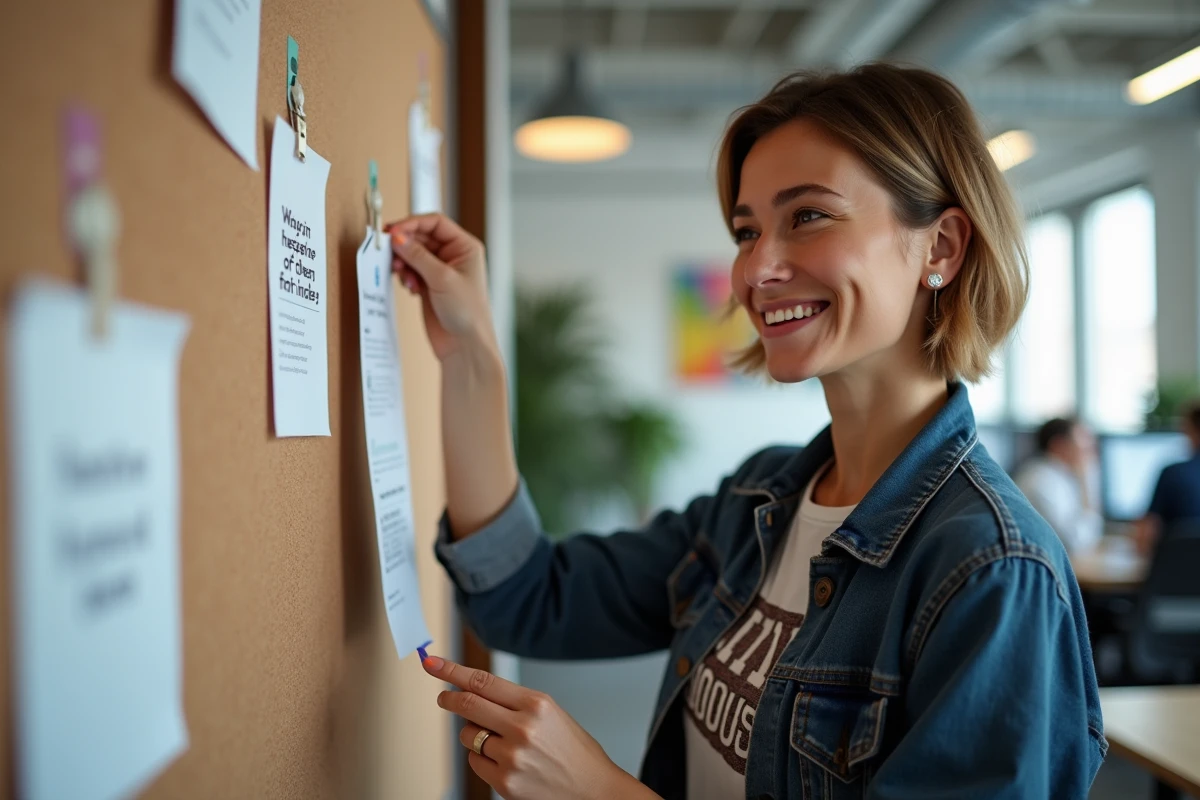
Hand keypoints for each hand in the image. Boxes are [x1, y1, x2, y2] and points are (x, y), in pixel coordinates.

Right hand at [386, 213, 495, 361]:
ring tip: (402, 275)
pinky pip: (411, 271)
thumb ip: (418, 255)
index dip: (412, 223)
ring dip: (403, 262)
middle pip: (421, 237)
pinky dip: (405, 276)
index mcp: (465, 247)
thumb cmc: (466, 312)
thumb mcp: (442, 278)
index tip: (393, 231)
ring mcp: (440, 271)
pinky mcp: (429, 286)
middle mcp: (454, 255)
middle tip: (388, 253)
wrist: (465, 347)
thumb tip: (397, 236)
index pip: (435, 222)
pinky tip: (410, 288)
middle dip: (405, 245)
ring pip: (413, 255)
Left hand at [422, 655, 656, 799]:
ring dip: (473, 733)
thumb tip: (473, 692)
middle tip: (443, 697)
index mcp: (536, 704)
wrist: (593, 789)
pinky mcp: (505, 782)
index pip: (483, 681)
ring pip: (468, 735)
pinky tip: (503, 761)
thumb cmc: (573, 750)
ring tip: (498, 741)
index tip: (433, 664)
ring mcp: (512, 757)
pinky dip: (481, 758)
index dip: (452, 670)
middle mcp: (523, 728)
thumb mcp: (551, 712)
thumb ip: (514, 702)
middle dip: (448, 698)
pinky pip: (475, 762)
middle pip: (468, 704)